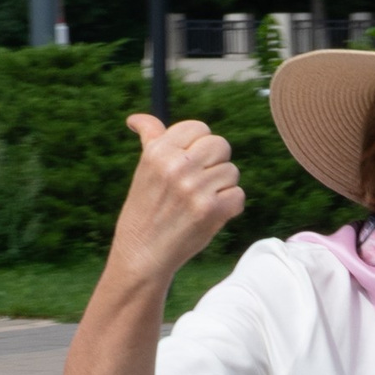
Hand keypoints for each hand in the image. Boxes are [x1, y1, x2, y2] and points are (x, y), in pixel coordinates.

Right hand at [112, 112, 244, 287]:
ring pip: (231, 171)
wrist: (141, 254)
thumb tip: (136, 119)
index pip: (198, 127)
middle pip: (220, 145)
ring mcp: (196, 189)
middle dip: (215, 162)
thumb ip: (150, 140)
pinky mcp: (212, 211)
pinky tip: (210, 214)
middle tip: (199, 182)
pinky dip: (229, 206)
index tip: (190, 162)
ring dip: (221, 187)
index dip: (199, 145)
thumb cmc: (144, 210)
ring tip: (200, 201)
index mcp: (158, 152)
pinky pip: (238, 195)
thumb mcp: (143, 170)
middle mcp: (177, 166)